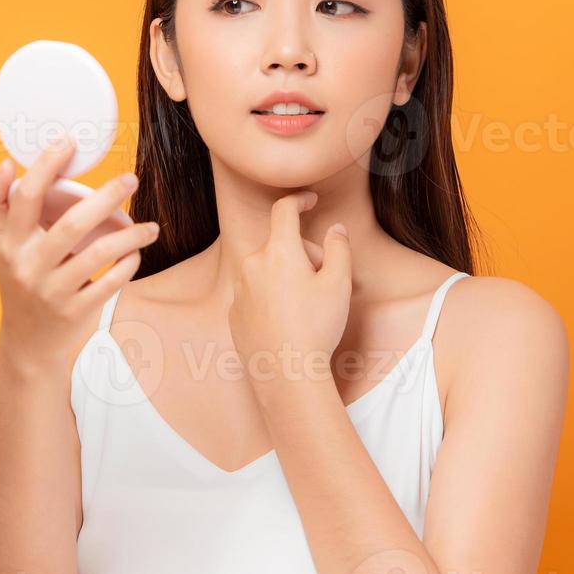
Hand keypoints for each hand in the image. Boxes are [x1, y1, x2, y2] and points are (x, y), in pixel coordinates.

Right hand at [0, 136, 160, 377]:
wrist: (26, 341)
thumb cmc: (17, 276)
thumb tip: (7, 165)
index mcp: (7, 242)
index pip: (25, 197)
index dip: (45, 165)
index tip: (69, 141)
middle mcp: (27, 265)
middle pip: (71, 224)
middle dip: (107, 197)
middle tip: (130, 179)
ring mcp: (52, 291)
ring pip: (98, 254)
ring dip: (130, 235)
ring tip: (149, 226)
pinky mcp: (75, 311)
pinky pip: (111, 282)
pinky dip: (128, 265)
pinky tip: (137, 253)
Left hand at [227, 191, 352, 385]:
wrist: (287, 373)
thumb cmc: (316, 327)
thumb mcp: (339, 284)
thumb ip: (338, 248)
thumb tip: (335, 230)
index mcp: (278, 252)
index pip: (284, 210)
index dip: (299, 199)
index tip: (309, 200)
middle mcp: (252, 265)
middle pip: (280, 244)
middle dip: (303, 253)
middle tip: (324, 279)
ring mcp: (239, 290)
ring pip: (267, 269)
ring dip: (286, 275)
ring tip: (306, 306)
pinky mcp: (234, 313)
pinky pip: (255, 292)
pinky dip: (271, 296)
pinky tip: (288, 322)